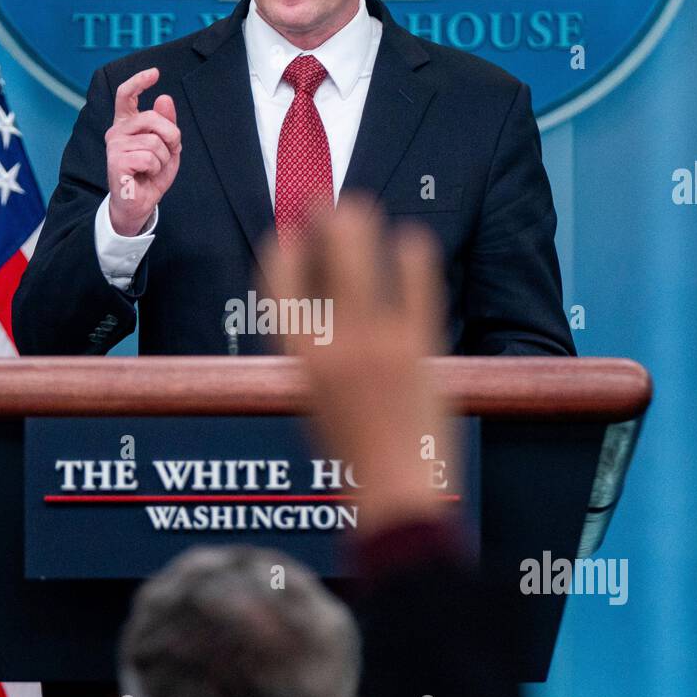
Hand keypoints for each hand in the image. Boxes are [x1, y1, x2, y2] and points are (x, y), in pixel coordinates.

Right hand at [105, 67, 180, 235]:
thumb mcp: (167, 147)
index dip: (139, 81)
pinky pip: (149, 157)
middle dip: (171, 136)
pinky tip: (145, 176)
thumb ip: (167, 123)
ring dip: (163, 158)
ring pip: (154, 141)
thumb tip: (164, 98)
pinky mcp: (116, 162)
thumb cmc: (151, 176)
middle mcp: (116, 131)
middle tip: (169, 152)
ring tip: (153, 169)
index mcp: (127, 124)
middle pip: (152, 118)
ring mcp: (114, 146)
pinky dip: (155, 169)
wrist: (139, 205)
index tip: (155, 73)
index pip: (126, 95)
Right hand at [259, 196, 457, 534]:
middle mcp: (331, 341)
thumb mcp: (312, 400)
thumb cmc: (353, 453)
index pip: (276, 280)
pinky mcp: (419, 345)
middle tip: (330, 206)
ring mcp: (376, 340)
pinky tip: (410, 238)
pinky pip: (415, 281)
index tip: (289, 231)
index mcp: (297, 358)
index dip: (282, 246)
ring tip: (362, 209)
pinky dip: (411, 252)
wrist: (395, 490)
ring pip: (363, 254)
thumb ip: (312, 352)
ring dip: (360, 222)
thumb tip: (315, 309)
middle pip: (320, 252)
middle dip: (323, 216)